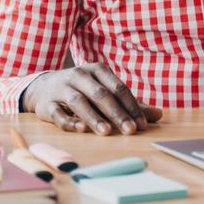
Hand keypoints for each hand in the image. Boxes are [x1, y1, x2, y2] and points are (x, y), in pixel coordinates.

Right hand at [21, 63, 162, 135]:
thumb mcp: (105, 91)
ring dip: (94, 117)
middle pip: (101, 94)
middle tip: (130, 130)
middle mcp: (80, 75)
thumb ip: (130, 104)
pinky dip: (70, 121)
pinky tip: (81, 129)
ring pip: (79, 102)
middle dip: (117, 113)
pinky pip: (59, 113)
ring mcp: (62, 88)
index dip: (131, 106)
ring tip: (107, 132)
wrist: (44, 87)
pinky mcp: (48, 104)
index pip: (118, 88)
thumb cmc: (83, 90)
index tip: (142, 125)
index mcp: (98, 70)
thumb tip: (159, 115)